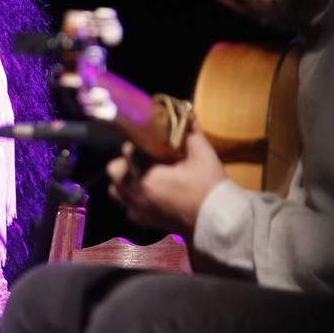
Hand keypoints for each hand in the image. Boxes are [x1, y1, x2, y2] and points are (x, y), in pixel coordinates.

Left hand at [106, 117, 226, 237]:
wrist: (219, 222)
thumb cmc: (209, 187)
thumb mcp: (202, 154)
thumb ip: (190, 131)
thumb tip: (186, 110)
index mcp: (147, 177)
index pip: (128, 150)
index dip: (138, 142)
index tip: (150, 139)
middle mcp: (136, 195)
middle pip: (114, 169)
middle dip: (126, 160)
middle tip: (145, 156)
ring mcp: (139, 211)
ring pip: (116, 191)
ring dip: (125, 180)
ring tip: (144, 174)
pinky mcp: (146, 223)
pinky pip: (128, 208)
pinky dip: (133, 199)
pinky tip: (150, 193)